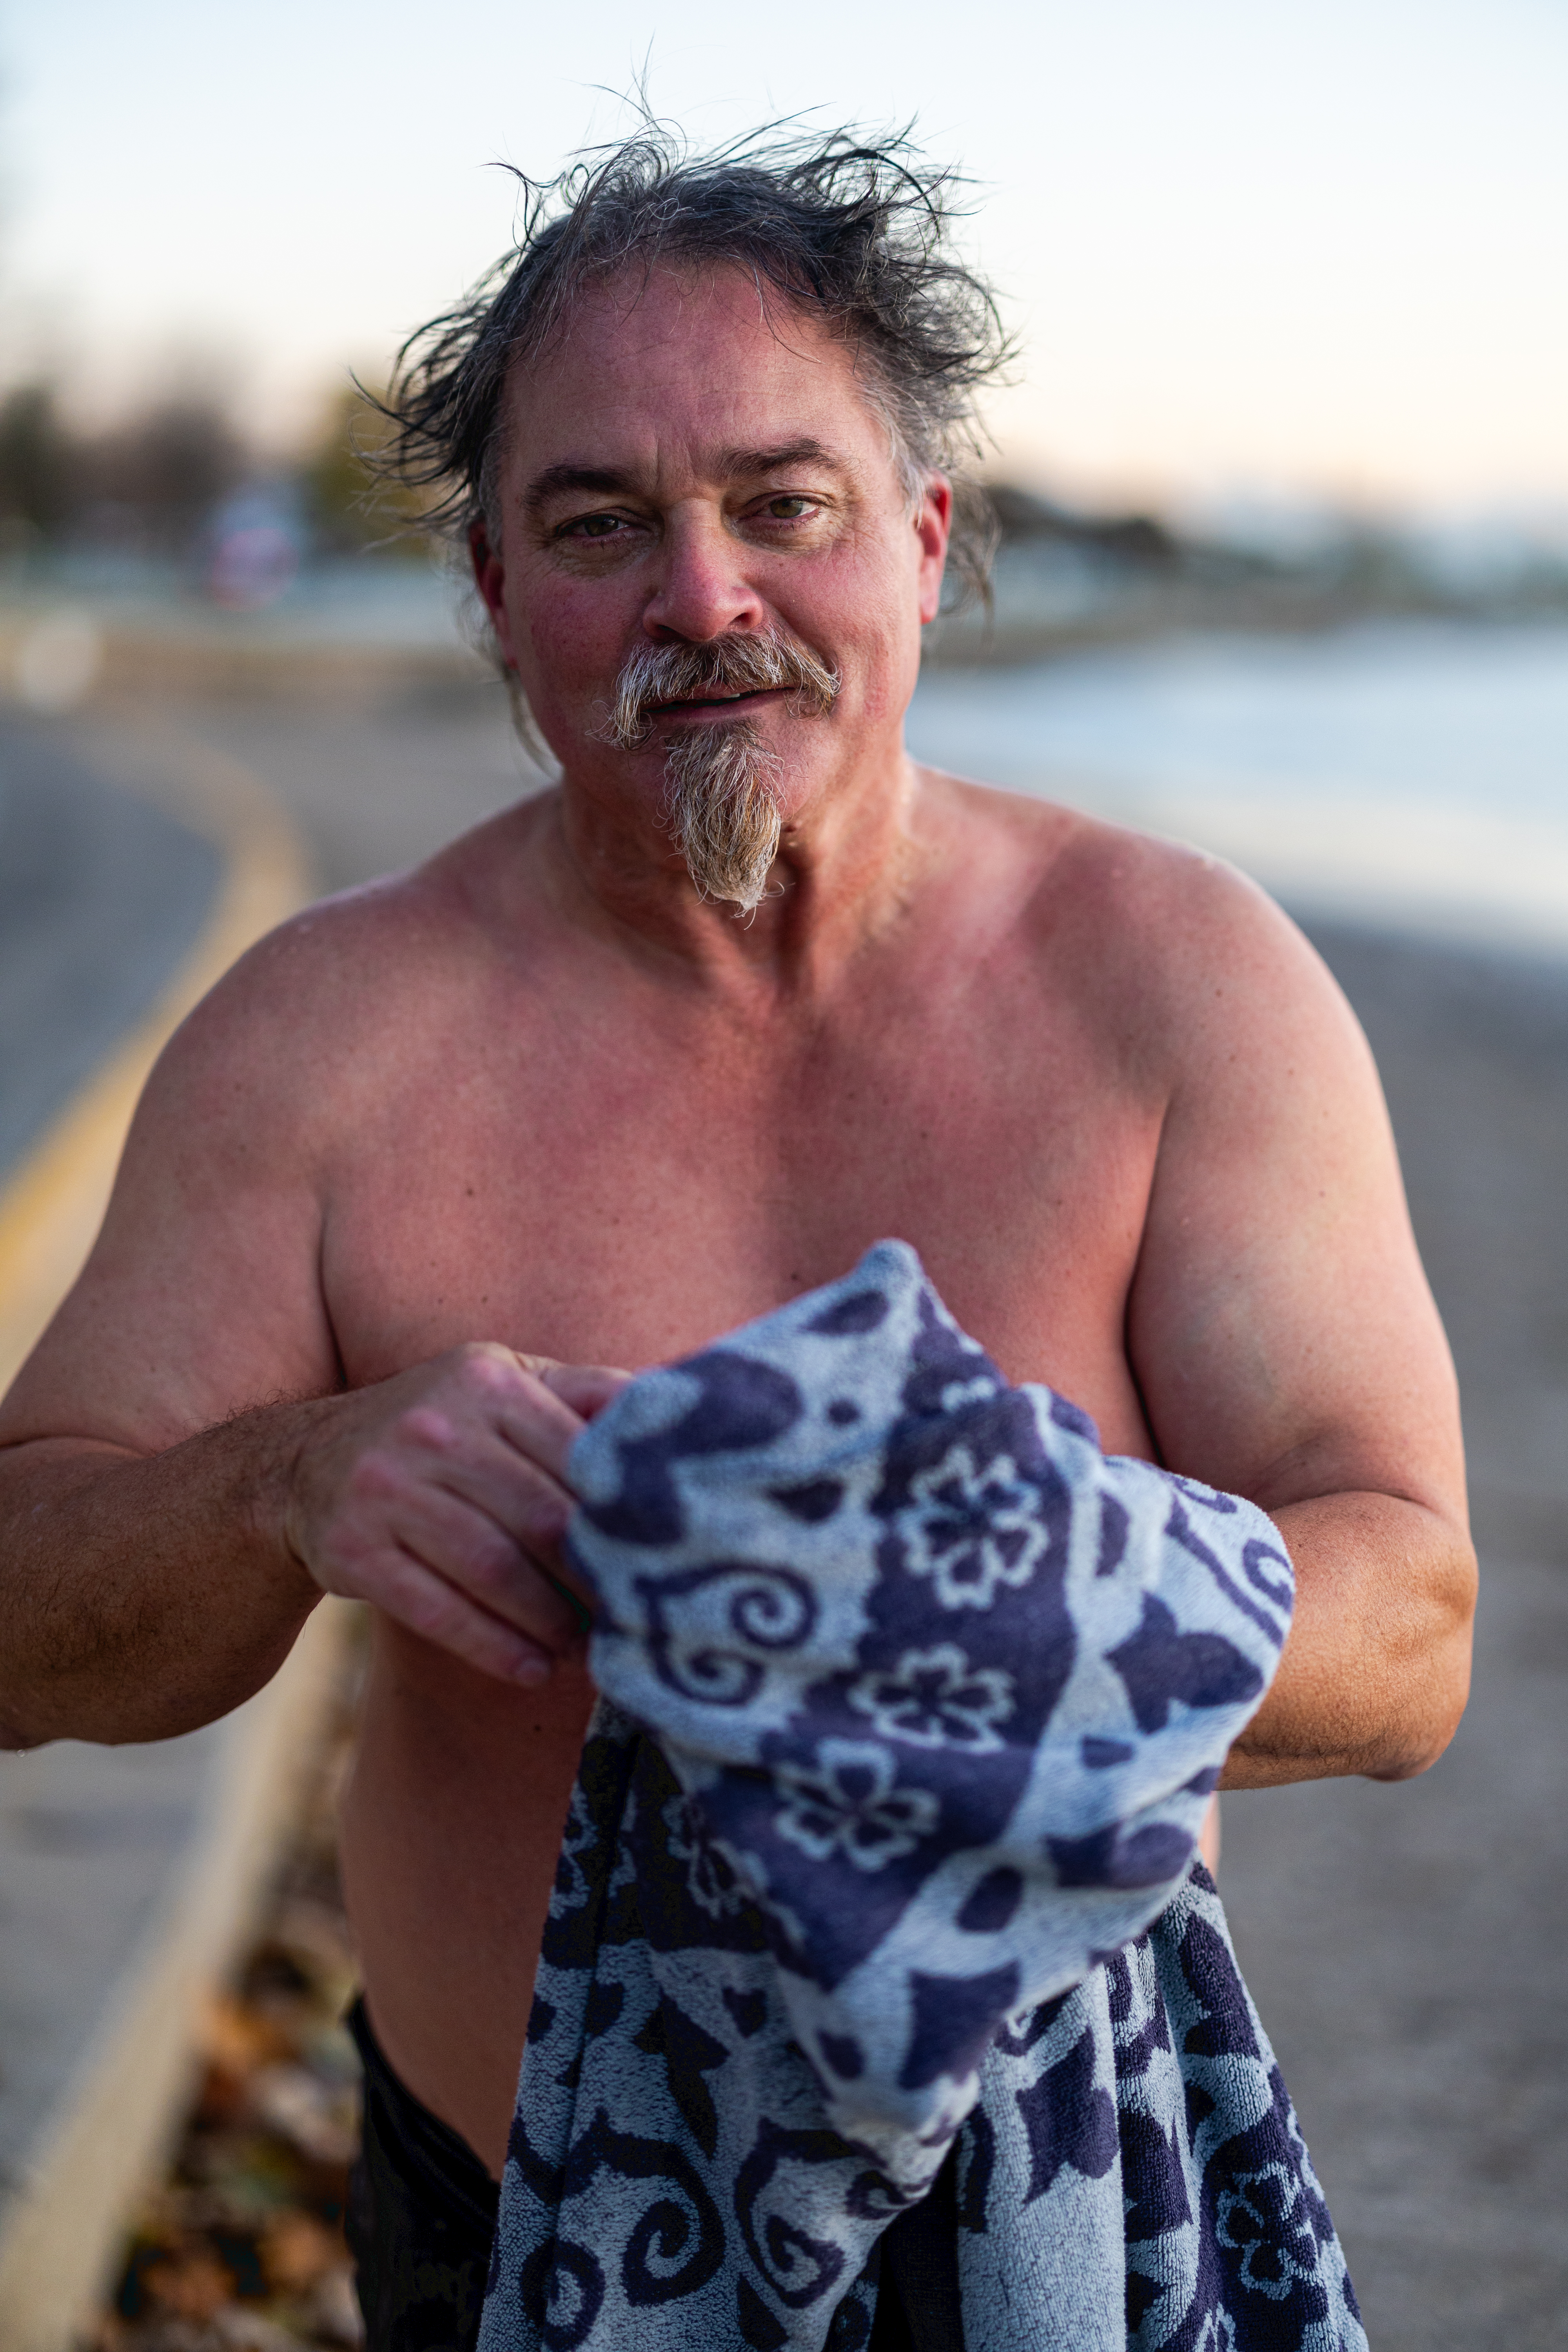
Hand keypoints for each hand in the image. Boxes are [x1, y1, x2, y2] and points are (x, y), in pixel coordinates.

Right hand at [283, 1345, 629, 1684]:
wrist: (302, 1464)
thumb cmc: (439, 1427)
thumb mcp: (504, 1383)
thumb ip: (586, 1395)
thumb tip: (684, 1409)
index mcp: (487, 1380)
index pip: (577, 1456)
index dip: (622, 1517)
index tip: (659, 1560)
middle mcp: (433, 1428)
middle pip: (541, 1519)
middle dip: (593, 1579)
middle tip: (632, 1618)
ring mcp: (386, 1488)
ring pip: (493, 1569)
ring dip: (550, 1621)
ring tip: (585, 1648)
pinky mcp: (352, 1548)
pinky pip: (436, 1609)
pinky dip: (492, 1647)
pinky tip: (532, 1669)